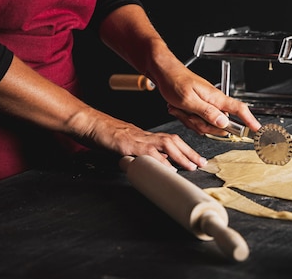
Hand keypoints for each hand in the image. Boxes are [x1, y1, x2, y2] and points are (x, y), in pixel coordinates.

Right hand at [74, 107, 207, 171]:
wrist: (89, 124)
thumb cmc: (105, 133)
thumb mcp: (128, 144)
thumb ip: (143, 152)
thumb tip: (157, 162)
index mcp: (147, 136)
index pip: (171, 141)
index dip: (186, 150)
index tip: (196, 159)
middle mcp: (146, 136)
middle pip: (174, 141)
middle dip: (190, 152)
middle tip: (202, 163)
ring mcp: (138, 139)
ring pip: (166, 145)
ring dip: (181, 155)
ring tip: (191, 166)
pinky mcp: (128, 144)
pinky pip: (147, 152)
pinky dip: (159, 161)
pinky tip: (167, 168)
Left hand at [157, 64, 261, 135]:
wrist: (163, 72)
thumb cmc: (174, 80)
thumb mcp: (188, 100)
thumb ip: (207, 113)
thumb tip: (224, 123)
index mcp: (215, 98)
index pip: (239, 109)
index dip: (250, 119)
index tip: (257, 129)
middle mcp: (214, 101)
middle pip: (219, 124)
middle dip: (203, 125)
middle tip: (189, 116)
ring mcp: (206, 104)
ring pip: (205, 124)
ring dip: (191, 121)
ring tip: (181, 109)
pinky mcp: (198, 107)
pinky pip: (196, 121)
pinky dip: (186, 118)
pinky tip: (179, 109)